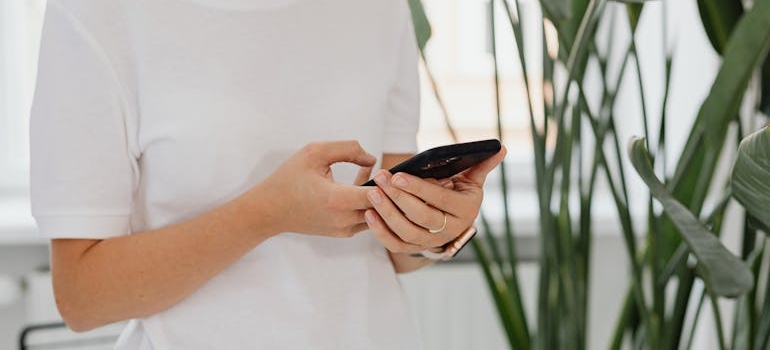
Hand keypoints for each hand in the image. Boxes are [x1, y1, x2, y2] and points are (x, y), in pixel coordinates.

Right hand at [242, 141, 375, 237]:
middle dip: (388, 190)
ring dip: (379, 198)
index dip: (386, 181)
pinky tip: (361, 184)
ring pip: (377, 216)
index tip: (385, 168)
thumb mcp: (315, 152)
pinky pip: (366, 219)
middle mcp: (343, 219)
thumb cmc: (289, 179)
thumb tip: (372, 159)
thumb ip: (348, 149)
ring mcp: (343, 229)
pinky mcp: (341, 233)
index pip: (378, 195)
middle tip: (388, 172)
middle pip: (382, 208)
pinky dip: (368, 204)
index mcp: (336, 200)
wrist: (268, 210)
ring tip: (374, 176)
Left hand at [365, 146, 506, 253]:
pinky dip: (381, 232)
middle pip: (421, 216)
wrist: (451, 222)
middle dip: (398, 197)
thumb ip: (481, 165)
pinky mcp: (414, 249)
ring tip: (372, 194)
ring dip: (387, 213)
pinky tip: (369, 214)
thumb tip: (499, 147)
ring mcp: (431, 242)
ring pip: (407, 232)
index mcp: (465, 211)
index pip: (439, 199)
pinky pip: (395, 245)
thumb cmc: (458, 194)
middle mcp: (450, 230)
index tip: (397, 175)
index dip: (418, 188)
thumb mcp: (471, 180)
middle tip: (381, 179)